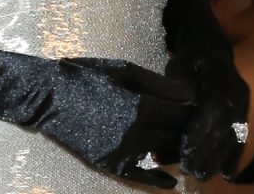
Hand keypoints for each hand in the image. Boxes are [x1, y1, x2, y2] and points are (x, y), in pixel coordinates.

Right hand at [38, 58, 193, 189]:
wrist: (49, 97)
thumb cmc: (88, 75)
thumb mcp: (125, 71)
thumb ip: (159, 85)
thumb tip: (188, 96)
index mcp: (142, 107)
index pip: (181, 115)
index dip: (194, 112)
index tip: (204, 110)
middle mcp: (136, 134)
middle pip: (175, 136)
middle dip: (189, 132)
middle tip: (199, 129)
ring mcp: (122, 152)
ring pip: (161, 155)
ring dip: (176, 151)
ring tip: (187, 147)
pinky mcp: (109, 164)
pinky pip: (139, 177)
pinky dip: (157, 181)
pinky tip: (171, 182)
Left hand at [166, 44, 249, 180]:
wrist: (212, 49)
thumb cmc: (191, 58)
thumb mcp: (180, 64)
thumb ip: (178, 86)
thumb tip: (173, 113)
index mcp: (221, 75)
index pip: (213, 106)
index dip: (200, 129)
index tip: (185, 150)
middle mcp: (237, 91)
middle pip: (223, 125)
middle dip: (206, 150)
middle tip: (189, 169)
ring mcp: (243, 103)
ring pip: (233, 135)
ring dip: (218, 158)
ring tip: (201, 176)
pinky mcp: (244, 113)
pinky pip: (241, 137)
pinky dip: (234, 157)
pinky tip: (227, 176)